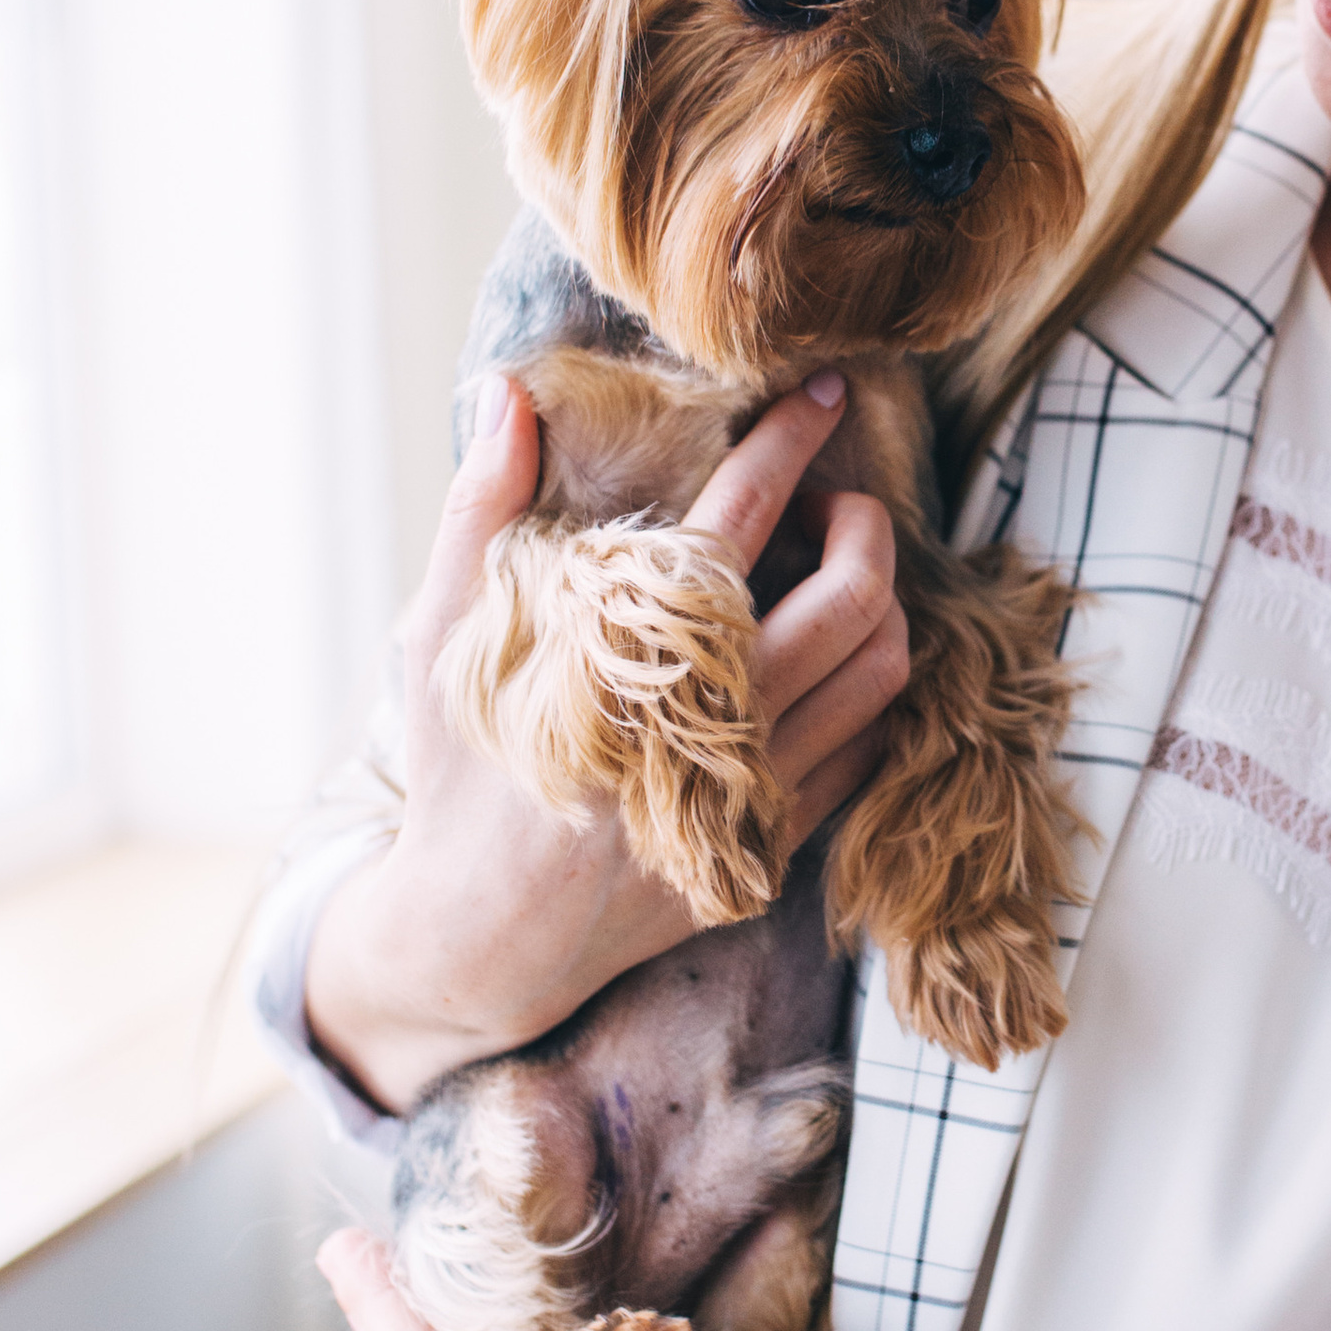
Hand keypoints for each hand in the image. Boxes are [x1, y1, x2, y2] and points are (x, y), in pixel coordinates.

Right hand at [306, 372, 909, 1108]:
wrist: (479, 936)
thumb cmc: (461, 773)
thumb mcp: (445, 638)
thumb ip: (481, 509)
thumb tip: (502, 394)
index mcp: (628, 654)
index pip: (738, 520)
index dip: (791, 444)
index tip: (827, 394)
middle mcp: (708, 723)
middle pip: (851, 599)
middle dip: (867, 525)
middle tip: (839, 502)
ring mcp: (752, 792)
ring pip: (880, 677)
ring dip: (885, 606)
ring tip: (845, 576)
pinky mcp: (775, 846)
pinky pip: (869, 752)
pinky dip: (872, 692)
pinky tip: (836, 662)